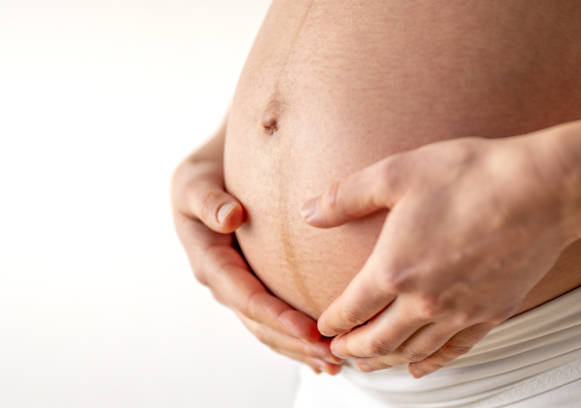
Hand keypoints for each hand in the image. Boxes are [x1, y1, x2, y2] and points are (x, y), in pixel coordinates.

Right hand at [172, 153, 341, 374]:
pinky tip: (319, 351)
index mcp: (210, 262)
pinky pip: (272, 319)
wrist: (204, 181)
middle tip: (332, 356)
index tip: (310, 331)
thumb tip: (230, 219)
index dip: (277, 317)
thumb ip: (209, 202)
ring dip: (298, 349)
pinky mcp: (251, 285)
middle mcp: (224, 283)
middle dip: (294, 342)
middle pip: (260, 323)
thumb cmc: (201, 180)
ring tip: (333, 363)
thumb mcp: (194, 185)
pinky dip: (294, 337)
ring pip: (267, 329)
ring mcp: (238, 288)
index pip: (246, 297)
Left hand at [300, 134, 572, 376]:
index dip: (332, 323)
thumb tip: (308, 213)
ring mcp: (459, 311)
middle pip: (377, 340)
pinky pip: (455, 350)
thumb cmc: (469, 177)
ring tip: (369, 364)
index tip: (323, 329)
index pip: (351, 309)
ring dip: (385, 361)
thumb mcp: (395, 174)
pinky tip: (421, 367)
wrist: (540, 188)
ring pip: (412, 351)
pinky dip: (432, 363)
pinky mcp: (491, 313)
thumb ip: (346, 197)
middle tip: (338, 353)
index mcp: (394, 270)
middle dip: (353, 349)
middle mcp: (424, 300)